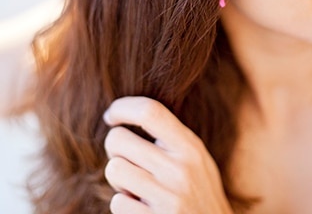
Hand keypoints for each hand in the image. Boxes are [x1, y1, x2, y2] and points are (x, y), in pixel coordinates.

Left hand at [103, 96, 233, 213]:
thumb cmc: (199, 192)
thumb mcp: (196, 159)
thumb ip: (170, 137)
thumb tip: (124, 113)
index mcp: (191, 147)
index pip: (150, 111)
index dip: (123, 108)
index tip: (111, 116)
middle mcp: (181, 170)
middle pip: (119, 139)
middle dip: (113, 147)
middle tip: (125, 158)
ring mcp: (168, 198)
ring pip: (114, 169)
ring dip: (118, 179)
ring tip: (135, 185)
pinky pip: (118, 202)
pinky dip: (124, 204)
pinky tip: (141, 207)